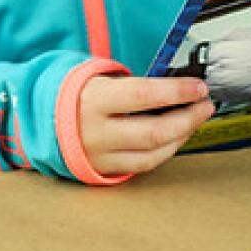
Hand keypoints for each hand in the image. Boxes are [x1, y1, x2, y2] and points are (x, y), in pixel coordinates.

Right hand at [78, 75, 214, 177]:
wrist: (44, 120)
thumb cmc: (80, 94)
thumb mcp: (100, 79)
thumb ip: (135, 84)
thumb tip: (178, 86)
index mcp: (94, 99)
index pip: (143, 95)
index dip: (177, 92)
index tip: (199, 87)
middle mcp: (96, 131)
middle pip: (153, 132)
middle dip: (188, 118)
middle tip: (205, 105)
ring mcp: (100, 155)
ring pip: (152, 154)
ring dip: (182, 137)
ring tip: (196, 119)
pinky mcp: (104, 170)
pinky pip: (143, 166)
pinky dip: (166, 152)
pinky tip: (177, 137)